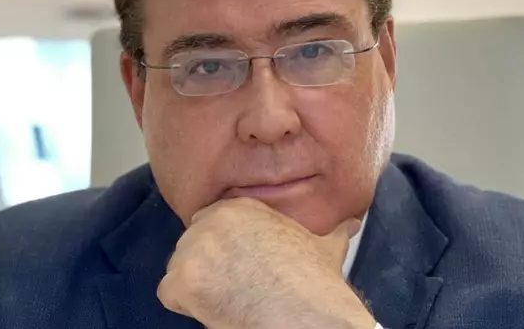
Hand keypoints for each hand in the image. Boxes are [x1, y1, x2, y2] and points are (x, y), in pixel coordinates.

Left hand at [157, 197, 375, 328]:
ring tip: (232, 299)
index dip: (224, 253)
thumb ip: (332, 231)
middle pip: (192, 246)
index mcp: (239, 207)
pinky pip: (170, 294)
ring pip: (180, 270)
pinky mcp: (181, 278)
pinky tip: (218, 310)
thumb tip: (353, 222)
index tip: (241, 272)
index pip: (210, 225)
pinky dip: (190, 307)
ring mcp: (193, 248)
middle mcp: (211, 219)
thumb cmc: (314, 283)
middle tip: (237, 289)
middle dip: (209, 270)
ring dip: (199, 289)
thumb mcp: (325, 246)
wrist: (304, 315)